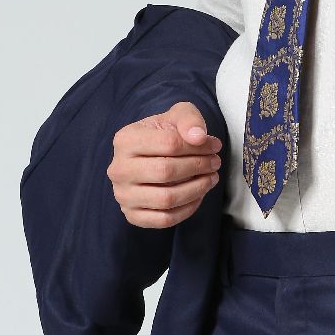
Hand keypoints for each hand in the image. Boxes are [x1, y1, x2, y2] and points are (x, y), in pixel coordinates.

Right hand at [107, 100, 222, 228]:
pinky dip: (187, 209)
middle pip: (166, 171)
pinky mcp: (132, 215)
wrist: (150, 154)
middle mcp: (118, 169)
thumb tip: (199, 137)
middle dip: (198, 167)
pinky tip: (198, 195)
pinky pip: (164, 219)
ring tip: (211, 178)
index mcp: (125, 140)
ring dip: (197, 189)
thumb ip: (189, 119)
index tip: (214, 146)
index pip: (169, 143)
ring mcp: (122, 195)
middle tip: (215, 163)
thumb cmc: (164, 134)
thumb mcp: (178, 115)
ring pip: (166, 199)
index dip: (198, 146)